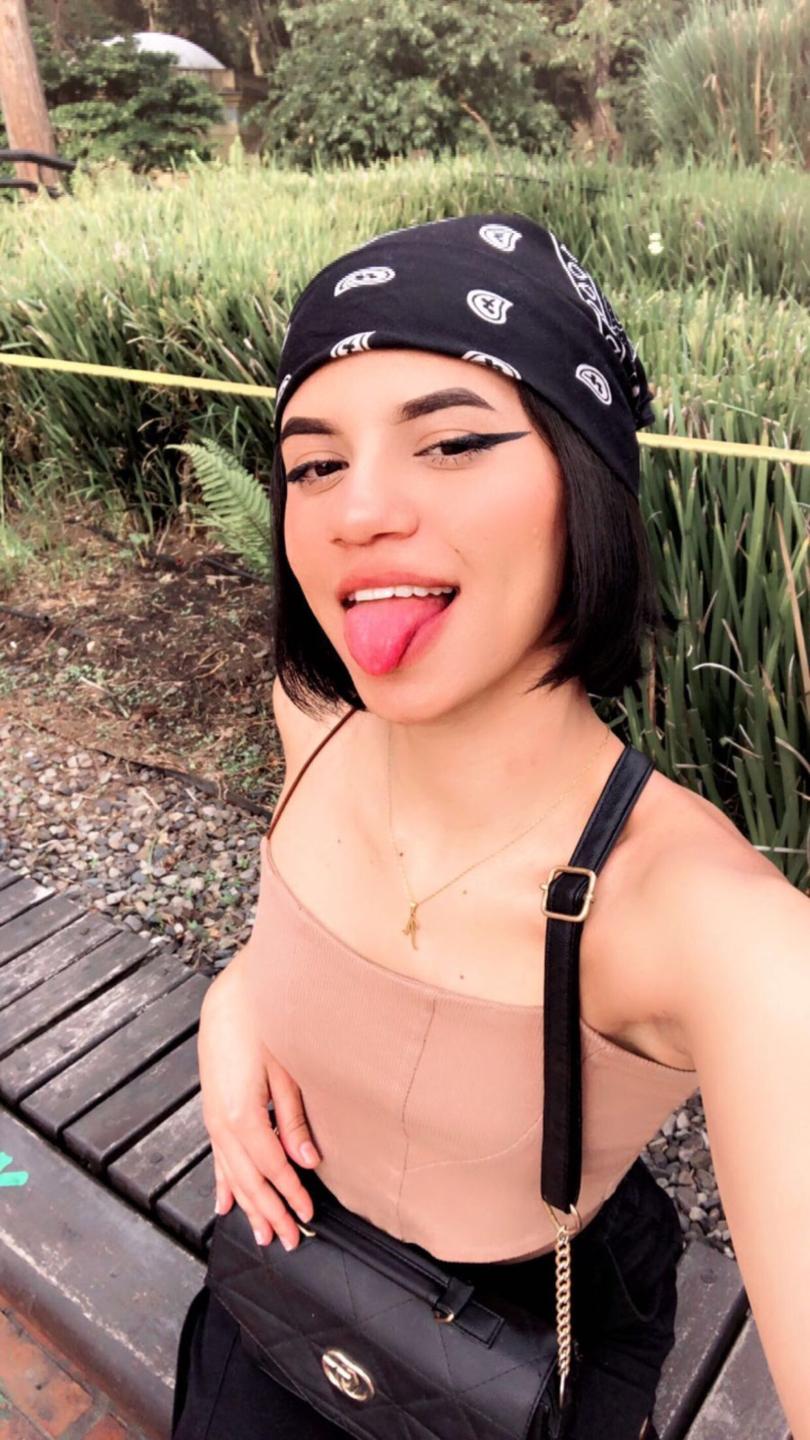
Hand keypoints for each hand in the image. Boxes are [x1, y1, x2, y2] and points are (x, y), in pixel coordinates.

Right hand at [197, 949, 321, 1250]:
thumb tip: (307, 1161)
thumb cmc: (266, 1026)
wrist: (233, 997)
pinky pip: (218, 1157)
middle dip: (270, 1211)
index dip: (290, 1194)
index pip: (271, 1167)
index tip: (309, 1215)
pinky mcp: (213, 1111)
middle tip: (291, 1241)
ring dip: (248, 1205)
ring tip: (263, 1235)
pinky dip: (224, 1183)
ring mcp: (214, 1118)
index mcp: (242, 1114)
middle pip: (248, 1179)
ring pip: (232, 1174)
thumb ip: (295, 1119)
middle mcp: (222, 1122)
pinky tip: (226, 1204)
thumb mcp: (287, 1070)